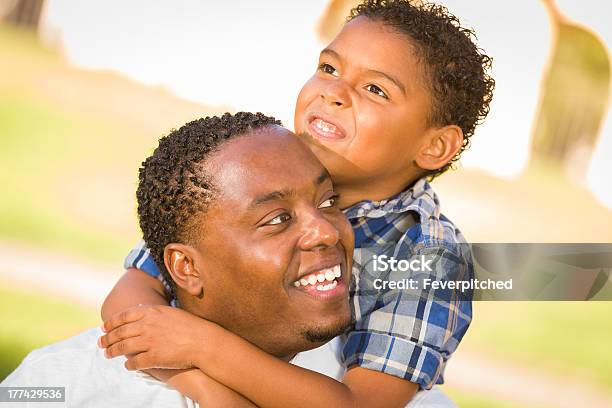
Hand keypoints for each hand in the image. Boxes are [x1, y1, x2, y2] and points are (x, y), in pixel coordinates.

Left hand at [98, 305, 218, 370]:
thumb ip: (153, 312)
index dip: (111, 322)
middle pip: (120, 332)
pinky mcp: (154, 357)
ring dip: (112, 351)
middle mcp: (147, 325)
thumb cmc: (190, 325)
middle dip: (107, 338)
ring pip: (123, 347)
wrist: (204, 341)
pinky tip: (127, 365)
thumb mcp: (170, 311)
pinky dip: (128, 364)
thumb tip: (140, 309)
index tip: (104, 327)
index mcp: (151, 312)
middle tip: (100, 343)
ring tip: (107, 354)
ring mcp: (150, 341)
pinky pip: (135, 362)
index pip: (123, 316)